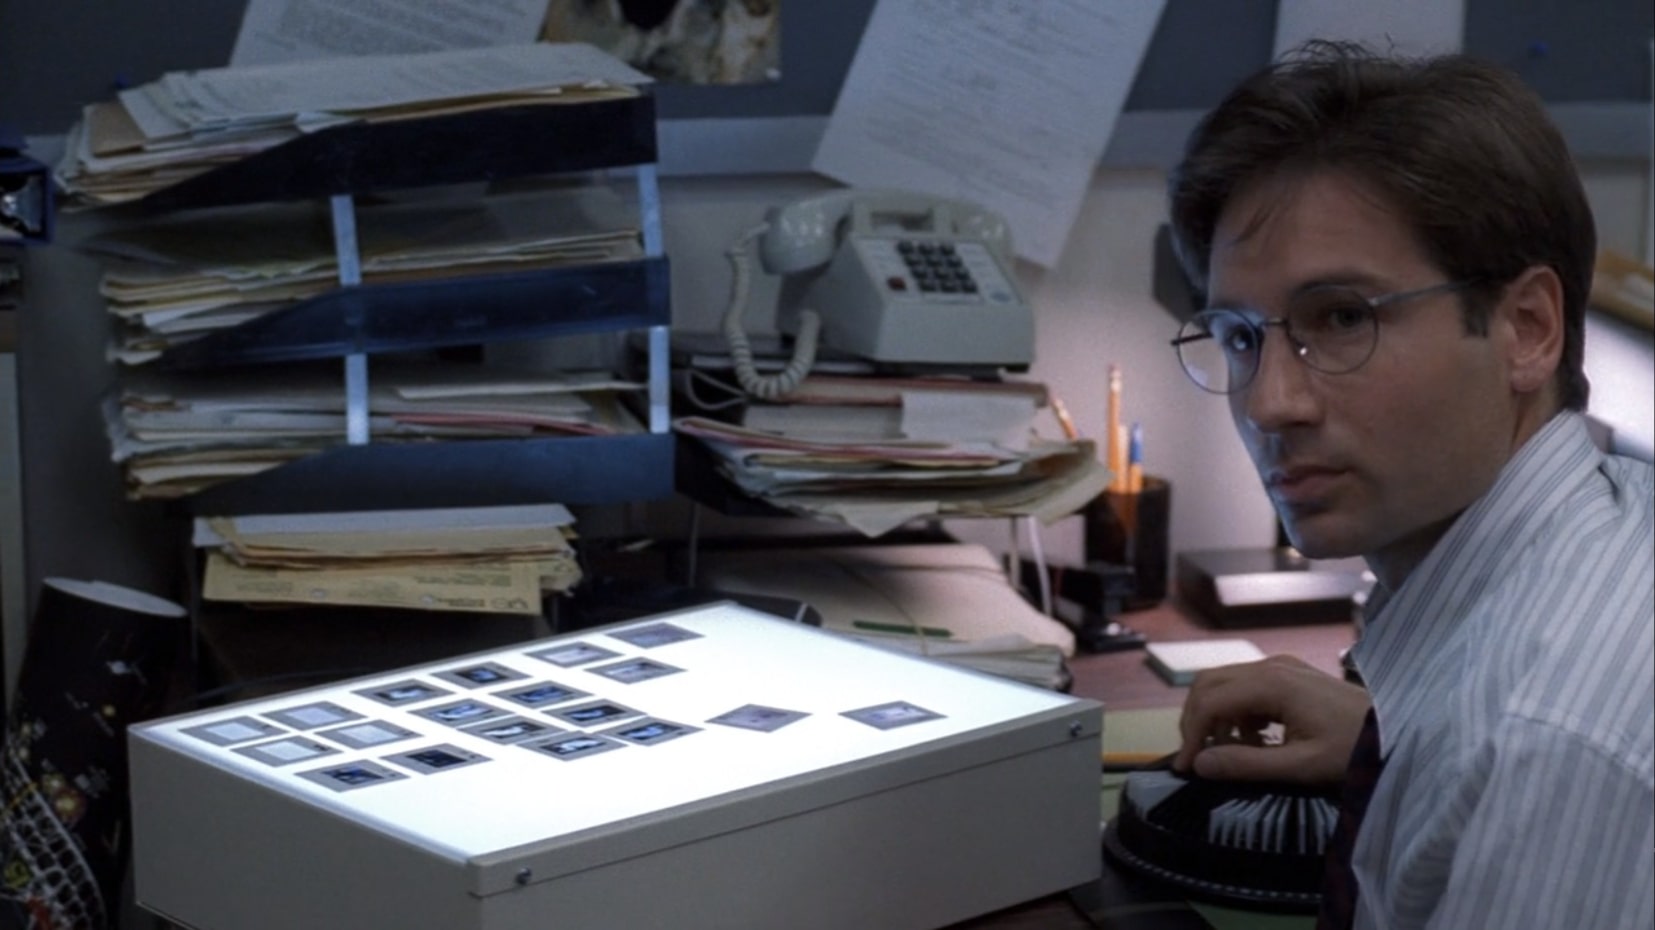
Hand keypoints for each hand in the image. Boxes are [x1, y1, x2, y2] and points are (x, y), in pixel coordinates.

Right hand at [1173, 654, 1369, 785]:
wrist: (1401, 731)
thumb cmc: (1353, 750)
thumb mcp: (1301, 766)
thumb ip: (1248, 764)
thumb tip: (1201, 765)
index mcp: (1272, 684)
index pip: (1210, 701)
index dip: (1192, 734)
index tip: (1188, 768)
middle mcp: (1271, 666)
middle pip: (1210, 683)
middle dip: (1196, 720)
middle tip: (1198, 758)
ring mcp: (1281, 666)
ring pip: (1225, 682)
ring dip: (1216, 716)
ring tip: (1231, 752)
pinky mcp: (1290, 674)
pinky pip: (1245, 686)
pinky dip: (1236, 712)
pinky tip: (1255, 739)